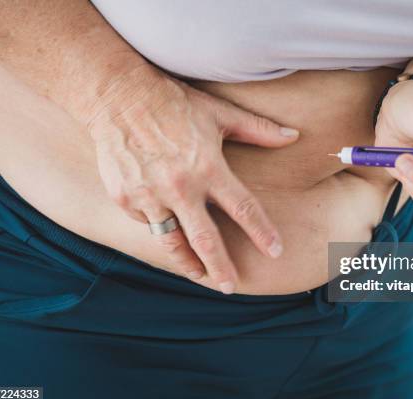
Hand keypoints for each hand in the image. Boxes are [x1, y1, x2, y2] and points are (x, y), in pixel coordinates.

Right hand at [87, 64, 298, 293]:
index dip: (262, 232)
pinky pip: (147, 223)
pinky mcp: (125, 197)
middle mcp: (180, 187)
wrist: (118, 96)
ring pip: (172, 241)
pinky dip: (159, 228)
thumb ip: (258, 130)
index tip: (276, 251)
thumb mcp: (220, 113)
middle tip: (232, 286)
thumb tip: (294, 135)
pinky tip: (167, 230)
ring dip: (188, 262)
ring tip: (200, 275)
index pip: (243, 208)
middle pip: (206, 239)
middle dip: (222, 267)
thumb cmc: (174, 103)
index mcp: (208, 167)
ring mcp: (149, 195)